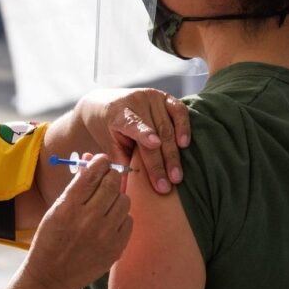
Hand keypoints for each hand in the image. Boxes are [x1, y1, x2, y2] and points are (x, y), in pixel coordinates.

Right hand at [24, 154, 131, 288]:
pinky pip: (128, 220)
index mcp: (69, 206)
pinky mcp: (116, 248)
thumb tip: (91, 161)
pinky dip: (121, 217)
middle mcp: (88, 219)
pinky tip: (109, 221)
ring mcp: (105, 235)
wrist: (53, 275)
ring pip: (124, 199)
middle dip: (110, 175)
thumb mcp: (56, 208)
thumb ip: (76, 185)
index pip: (93, 174)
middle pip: (112, 183)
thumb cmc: (51, 238)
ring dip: (116, 196)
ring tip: (106, 203)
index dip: (100, 162)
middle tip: (106, 177)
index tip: (102, 161)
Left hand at [75, 88, 190, 193]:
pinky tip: (185, 144)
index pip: (132, 123)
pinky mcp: (164, 96)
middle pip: (154, 133)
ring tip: (176, 176)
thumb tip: (124, 192)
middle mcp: (136, 101)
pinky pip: (179, 110)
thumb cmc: (106, 129)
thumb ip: (119, 163)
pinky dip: (184, 127)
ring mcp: (151, 97)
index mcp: (118, 113)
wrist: (103, 104)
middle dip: (161, 162)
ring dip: (173, 154)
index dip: (144, 133)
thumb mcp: (108, 145)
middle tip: (166, 185)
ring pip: (168, 127)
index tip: (154, 144)